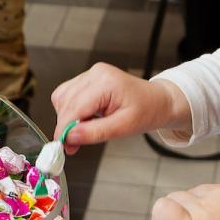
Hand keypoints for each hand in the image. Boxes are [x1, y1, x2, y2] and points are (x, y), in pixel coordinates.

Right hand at [50, 63, 190, 151]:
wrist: (157, 101)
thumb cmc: (147, 110)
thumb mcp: (124, 127)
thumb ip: (95, 132)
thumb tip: (70, 137)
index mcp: (106, 82)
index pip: (75, 107)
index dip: (64, 128)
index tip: (62, 145)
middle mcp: (96, 74)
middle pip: (65, 102)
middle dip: (65, 126)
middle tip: (72, 146)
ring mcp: (91, 73)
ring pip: (62, 97)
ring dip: (67, 117)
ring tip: (84, 130)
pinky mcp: (88, 78)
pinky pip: (68, 94)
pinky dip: (70, 110)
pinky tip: (84, 119)